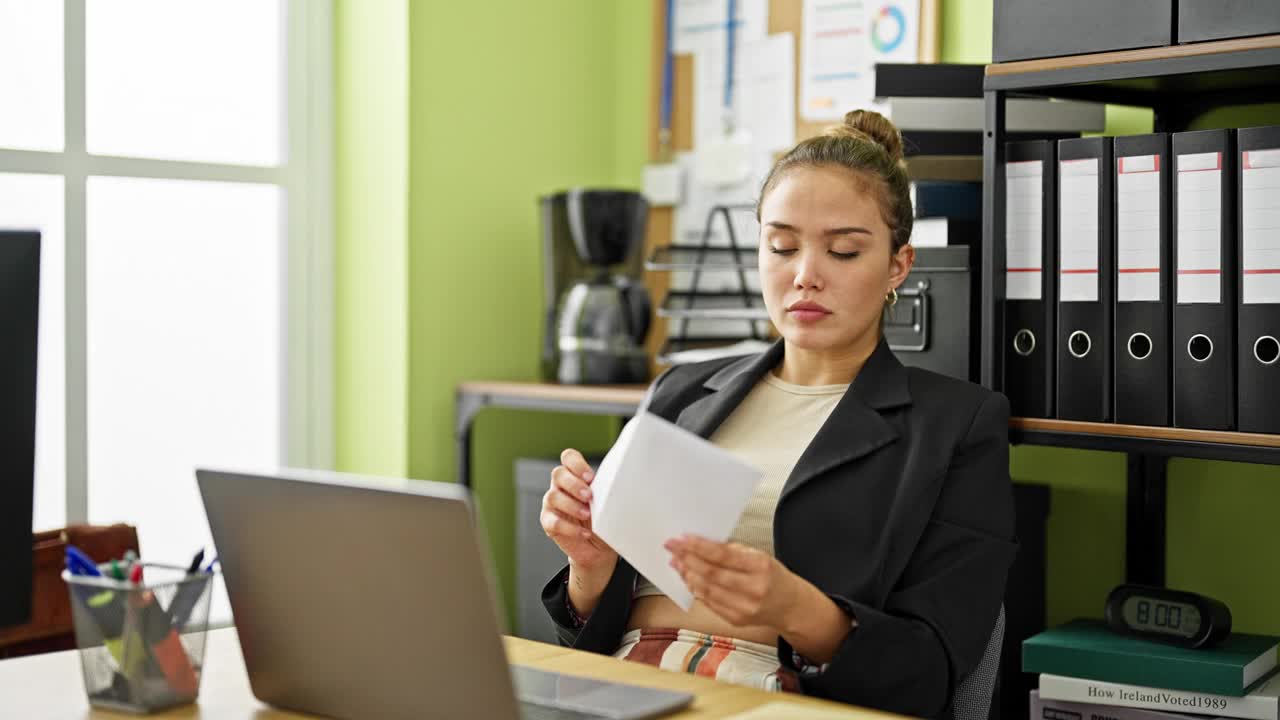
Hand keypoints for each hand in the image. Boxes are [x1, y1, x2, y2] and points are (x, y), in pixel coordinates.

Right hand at [541, 448, 617, 573]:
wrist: (599, 547)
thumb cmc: (605, 519)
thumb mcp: (609, 501)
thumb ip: (609, 487)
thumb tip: (626, 478)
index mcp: (575, 475)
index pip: (568, 457)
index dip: (577, 463)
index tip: (590, 477)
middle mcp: (561, 487)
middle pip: (558, 473)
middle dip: (574, 484)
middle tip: (589, 496)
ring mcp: (552, 504)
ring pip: (552, 496)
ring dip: (572, 505)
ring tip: (588, 515)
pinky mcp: (548, 523)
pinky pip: (553, 522)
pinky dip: (570, 528)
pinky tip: (584, 533)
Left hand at [665, 535, 800, 628]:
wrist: (790, 606)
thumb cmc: (774, 577)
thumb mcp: (759, 555)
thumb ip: (733, 550)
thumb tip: (702, 544)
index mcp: (760, 567)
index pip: (723, 555)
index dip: (699, 547)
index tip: (682, 539)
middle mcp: (753, 589)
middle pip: (711, 573)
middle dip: (687, 558)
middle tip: (673, 548)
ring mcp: (744, 607)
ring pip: (706, 589)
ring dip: (687, 574)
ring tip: (677, 562)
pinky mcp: (736, 619)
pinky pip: (709, 602)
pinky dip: (696, 589)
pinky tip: (689, 578)